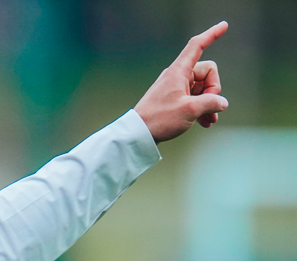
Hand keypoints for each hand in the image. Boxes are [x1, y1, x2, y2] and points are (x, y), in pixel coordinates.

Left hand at [134, 21, 229, 142]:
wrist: (138, 133)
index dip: (211, 35)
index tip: (224, 25)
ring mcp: (175, 87)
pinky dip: (201, 108)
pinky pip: (194, 97)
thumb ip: (211, 103)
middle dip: (213, 90)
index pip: (197, 46)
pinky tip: (205, 123)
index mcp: (178, 71)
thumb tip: (222, 102)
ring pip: (202, 88)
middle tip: (208, 108)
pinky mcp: (174, 98)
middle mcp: (177, 76)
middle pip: (207, 73)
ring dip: (209, 103)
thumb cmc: (160, 119)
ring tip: (209, 120)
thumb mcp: (191, 110)